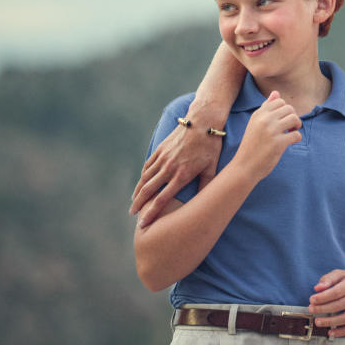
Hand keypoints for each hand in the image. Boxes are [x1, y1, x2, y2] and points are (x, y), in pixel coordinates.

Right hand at [131, 111, 222, 225]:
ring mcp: (163, 158)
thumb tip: (208, 202)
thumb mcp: (212, 167)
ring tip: (134, 202)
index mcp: (182, 175)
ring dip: (138, 191)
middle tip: (132, 214)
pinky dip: (142, 176)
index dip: (151, 213)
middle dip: (139, 204)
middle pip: (148, 190)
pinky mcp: (160, 150)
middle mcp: (169, 168)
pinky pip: (148, 166)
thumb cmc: (210, 146)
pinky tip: (141, 183)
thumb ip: (207, 186)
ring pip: (145, 178)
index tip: (143, 223)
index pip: (162, 199)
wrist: (202, 122)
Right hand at [232, 91, 301, 180]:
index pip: (279, 101)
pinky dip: (296, 138)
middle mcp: (264, 120)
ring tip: (291, 133)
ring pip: (294, 118)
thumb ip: (266, 108)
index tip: (283, 120)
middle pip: (289, 108)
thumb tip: (276, 92)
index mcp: (258, 114)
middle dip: (293, 117)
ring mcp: (271, 131)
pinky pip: (296, 134)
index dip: (285, 110)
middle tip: (290, 128)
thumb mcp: (255, 124)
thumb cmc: (252, 145)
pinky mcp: (278, 144)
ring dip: (297, 126)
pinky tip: (290, 142)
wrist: (244, 166)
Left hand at [308, 269, 344, 337]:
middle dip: (322, 309)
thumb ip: (328, 279)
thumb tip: (317, 288)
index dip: (322, 297)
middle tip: (311, 309)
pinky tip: (330, 332)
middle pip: (339, 306)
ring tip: (317, 321)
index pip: (337, 292)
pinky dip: (340, 332)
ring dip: (329, 322)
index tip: (311, 299)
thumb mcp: (342, 275)